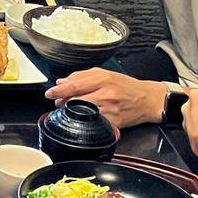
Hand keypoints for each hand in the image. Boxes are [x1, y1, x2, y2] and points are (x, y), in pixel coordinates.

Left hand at [44, 68, 166, 128]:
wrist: (148, 100)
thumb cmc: (127, 87)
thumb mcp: (106, 74)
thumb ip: (82, 76)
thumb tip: (62, 82)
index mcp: (103, 79)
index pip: (74, 84)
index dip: (58, 90)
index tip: (50, 93)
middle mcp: (106, 93)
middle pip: (75, 99)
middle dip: (62, 102)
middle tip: (58, 102)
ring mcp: (109, 109)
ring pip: (81, 112)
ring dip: (70, 112)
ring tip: (69, 109)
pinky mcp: (112, 122)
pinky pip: (92, 123)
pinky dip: (83, 121)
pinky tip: (82, 119)